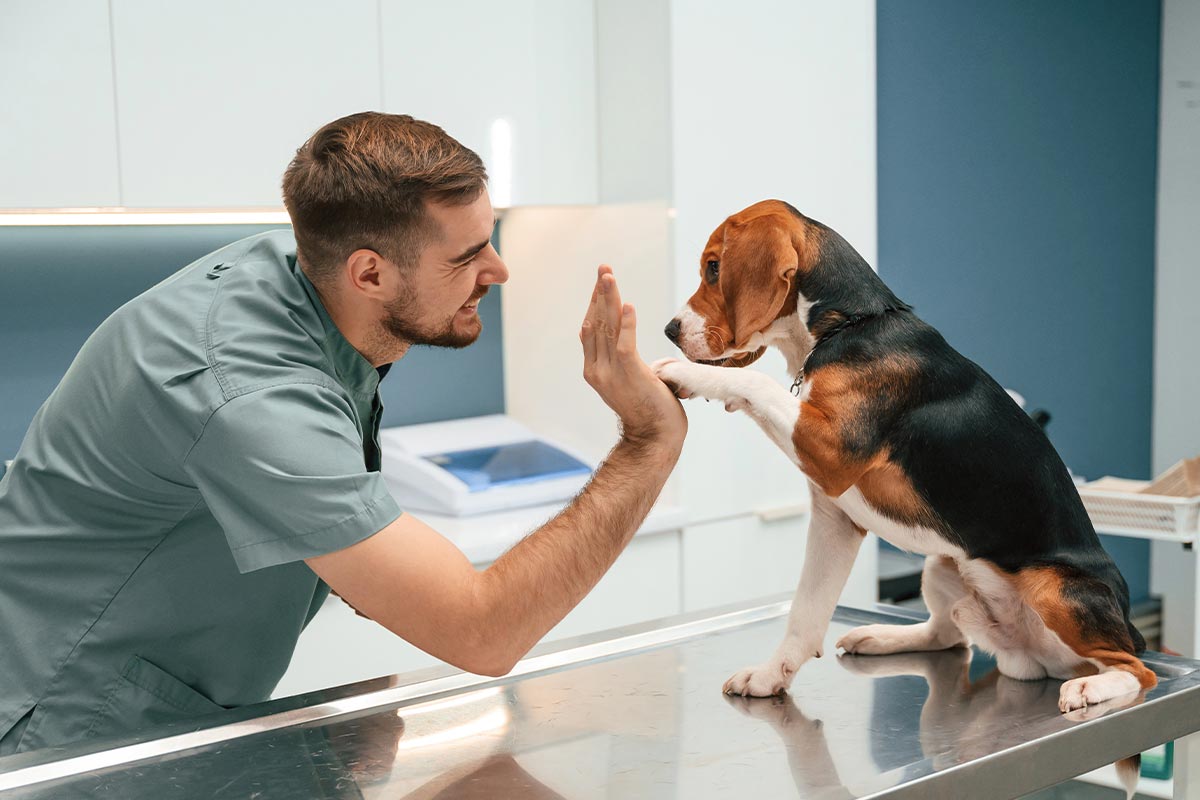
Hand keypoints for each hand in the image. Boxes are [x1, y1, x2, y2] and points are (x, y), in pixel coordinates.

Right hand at [580, 265, 686, 447]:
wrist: (655, 437)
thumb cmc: (648, 408)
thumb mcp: (627, 379)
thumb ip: (617, 357)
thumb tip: (604, 335)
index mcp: (594, 369)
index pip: (590, 328)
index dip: (595, 303)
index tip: (602, 282)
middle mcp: (597, 370)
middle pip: (596, 323)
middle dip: (600, 294)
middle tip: (603, 269)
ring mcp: (610, 374)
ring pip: (607, 329)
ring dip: (609, 300)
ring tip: (609, 277)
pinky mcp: (629, 376)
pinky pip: (625, 344)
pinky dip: (627, 324)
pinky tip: (629, 305)